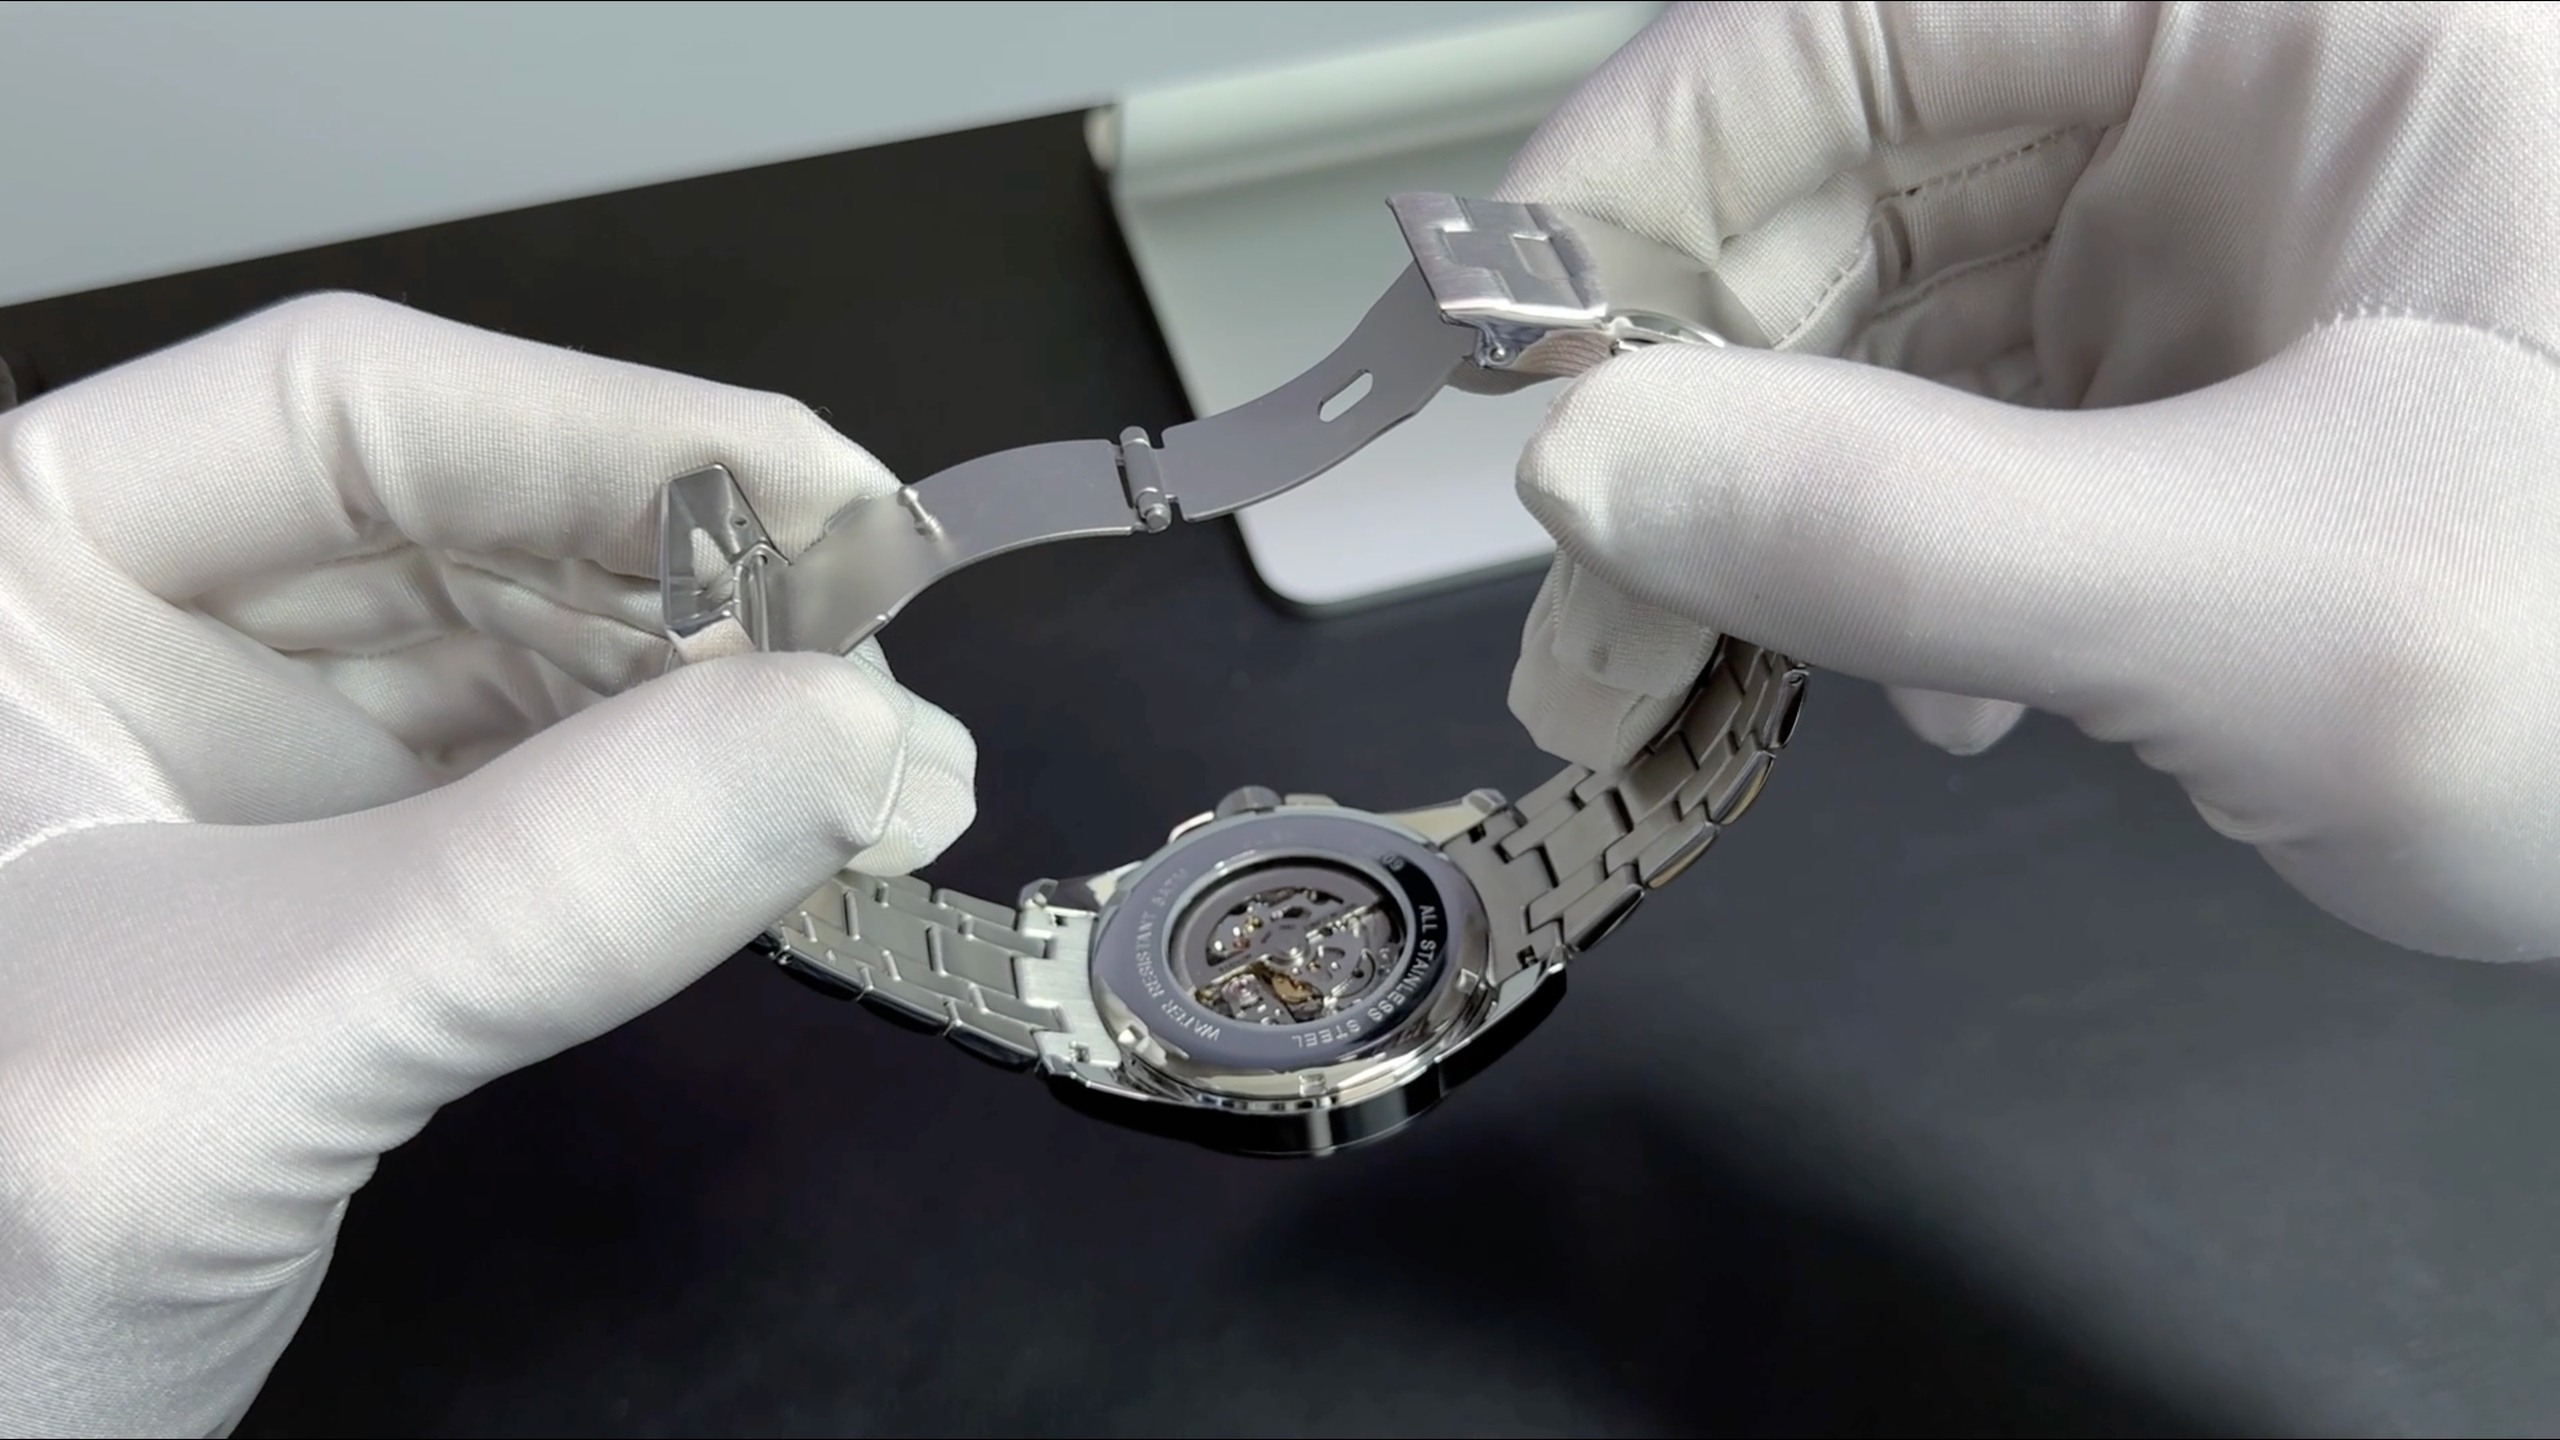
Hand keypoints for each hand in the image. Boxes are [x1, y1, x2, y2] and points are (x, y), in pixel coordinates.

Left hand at [0, 295, 975, 1434]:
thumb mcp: (229, 1064)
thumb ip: (540, 894)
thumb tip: (856, 736)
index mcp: (12, 575)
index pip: (347, 414)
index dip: (612, 434)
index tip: (836, 502)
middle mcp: (129, 628)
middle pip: (468, 513)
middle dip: (698, 580)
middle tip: (884, 667)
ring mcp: (236, 756)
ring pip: (525, 642)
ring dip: (723, 693)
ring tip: (885, 763)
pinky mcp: (330, 873)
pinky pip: (543, 781)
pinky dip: (686, 796)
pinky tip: (794, 821)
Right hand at [1501, 1, 2559, 960]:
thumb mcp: (2294, 612)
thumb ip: (1917, 535)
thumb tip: (1596, 471)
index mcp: (2306, 7)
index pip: (1853, 16)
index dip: (1633, 173)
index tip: (1495, 353)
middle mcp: (2258, 73)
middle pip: (1844, 165)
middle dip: (1683, 389)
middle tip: (1581, 596)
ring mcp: (2241, 216)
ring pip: (1892, 301)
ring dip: (1770, 492)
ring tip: (1704, 672)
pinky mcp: (2234, 353)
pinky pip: (1983, 406)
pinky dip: (1897, 538)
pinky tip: (1920, 674)